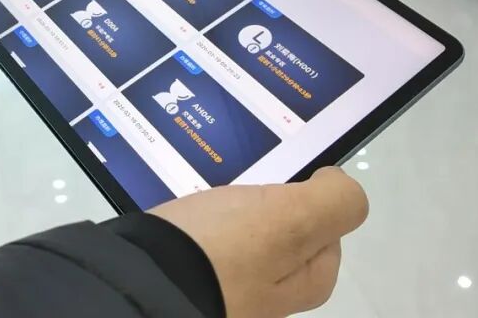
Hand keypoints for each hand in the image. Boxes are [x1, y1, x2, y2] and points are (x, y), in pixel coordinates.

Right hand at [149, 167, 368, 317]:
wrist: (141, 282)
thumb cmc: (222, 251)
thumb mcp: (294, 218)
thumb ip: (334, 201)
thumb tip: (336, 183)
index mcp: (303, 287)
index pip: (328, 235)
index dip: (311, 201)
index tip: (280, 182)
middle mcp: (267, 296)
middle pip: (281, 235)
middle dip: (264, 205)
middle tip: (240, 184)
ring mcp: (224, 289)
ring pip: (238, 236)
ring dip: (226, 211)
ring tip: (207, 193)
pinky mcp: (185, 278)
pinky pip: (201, 241)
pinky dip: (196, 223)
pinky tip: (182, 211)